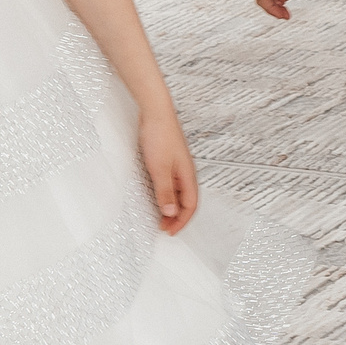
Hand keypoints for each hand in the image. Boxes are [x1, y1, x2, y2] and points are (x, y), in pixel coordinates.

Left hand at [137, 109, 199, 233]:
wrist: (155, 112)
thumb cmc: (160, 136)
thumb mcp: (160, 169)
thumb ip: (165, 192)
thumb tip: (171, 213)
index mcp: (188, 175)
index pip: (190, 205)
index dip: (181, 221)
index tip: (170, 232)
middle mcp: (186, 172)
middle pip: (186, 201)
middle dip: (177, 218)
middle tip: (163, 228)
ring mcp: (177, 166)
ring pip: (179, 193)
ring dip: (171, 207)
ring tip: (159, 217)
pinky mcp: (168, 161)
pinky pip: (171, 184)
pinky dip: (166, 195)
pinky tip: (157, 196)